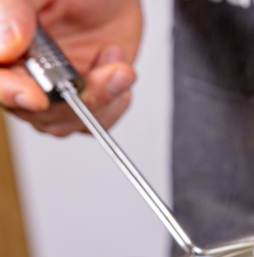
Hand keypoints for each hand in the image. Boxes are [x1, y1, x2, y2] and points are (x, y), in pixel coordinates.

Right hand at [0, 0, 141, 135]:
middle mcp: (22, 70)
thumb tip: (4, 48)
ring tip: (118, 67)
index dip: (11, 94)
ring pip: (64, 122)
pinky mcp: (83, 95)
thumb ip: (13, 11)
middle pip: (32, 112)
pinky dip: (113, 104)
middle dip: (72, 99)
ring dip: (100, 99)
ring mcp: (53, 87)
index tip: (37, 98)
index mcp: (3, 44)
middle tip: (106, 73)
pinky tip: (118, 72)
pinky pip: (92, 123)